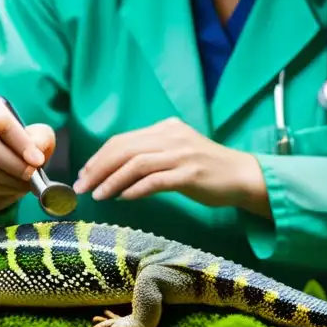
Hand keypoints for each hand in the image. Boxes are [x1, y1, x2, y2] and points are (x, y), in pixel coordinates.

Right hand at [0, 94, 55, 215]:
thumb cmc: (18, 149)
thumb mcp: (37, 139)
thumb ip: (41, 139)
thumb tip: (37, 151)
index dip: (19, 139)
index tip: (36, 159)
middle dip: (14, 164)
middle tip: (31, 175)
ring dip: (9, 179)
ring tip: (25, 184)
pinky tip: (10, 188)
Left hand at [73, 117, 269, 215]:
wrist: (243, 176)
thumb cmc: (207, 168)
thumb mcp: (178, 151)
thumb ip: (152, 154)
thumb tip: (116, 170)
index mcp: (167, 128)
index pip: (123, 139)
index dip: (100, 156)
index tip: (85, 173)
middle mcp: (172, 137)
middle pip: (125, 149)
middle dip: (99, 168)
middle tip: (82, 186)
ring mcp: (182, 154)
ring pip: (136, 164)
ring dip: (112, 181)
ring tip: (98, 195)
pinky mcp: (191, 174)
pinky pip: (155, 181)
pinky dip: (135, 189)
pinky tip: (123, 198)